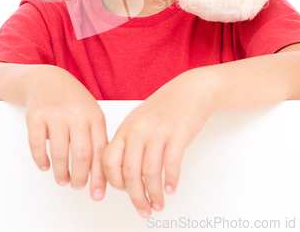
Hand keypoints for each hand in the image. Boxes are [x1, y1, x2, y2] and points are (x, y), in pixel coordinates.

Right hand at [23, 66, 107, 200]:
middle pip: (81, 154)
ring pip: (59, 152)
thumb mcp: (91, 115)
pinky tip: (44, 166)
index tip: (97, 194)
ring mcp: (55, 114)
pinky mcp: (36, 115)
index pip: (100, 151)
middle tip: (77, 186)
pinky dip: (41, 160)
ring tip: (62, 180)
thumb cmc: (73, 102)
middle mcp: (76, 114)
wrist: (47, 79)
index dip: (99, 176)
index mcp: (94, 116)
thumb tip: (101, 175)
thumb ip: (97, 140)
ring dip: (60, 172)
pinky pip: (37, 144)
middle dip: (80, 177)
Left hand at [102, 69, 213, 216]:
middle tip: (143, 208)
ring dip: (154, 193)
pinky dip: (170, 180)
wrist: (189, 90)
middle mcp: (138, 130)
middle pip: (130, 172)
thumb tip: (122, 174)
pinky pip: (171, 164)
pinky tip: (171, 188)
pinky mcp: (178, 134)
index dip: (115, 182)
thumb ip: (128, 143)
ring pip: (150, 172)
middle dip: (136, 196)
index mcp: (125, 128)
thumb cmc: (164, 107)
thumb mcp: (138, 121)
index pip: (110, 161)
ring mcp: (158, 131)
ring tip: (158, 203)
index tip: (124, 193)